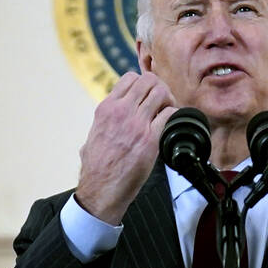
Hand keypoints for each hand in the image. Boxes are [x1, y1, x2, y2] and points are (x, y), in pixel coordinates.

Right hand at [76, 71, 175, 223]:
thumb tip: (104, 124)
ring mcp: (136, 124)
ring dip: (169, 100)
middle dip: (160, 88)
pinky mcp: (149, 139)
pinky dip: (175, 116)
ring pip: (161, 92)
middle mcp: (121, 111)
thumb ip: (102, 124)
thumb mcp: (92, 136)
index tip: (148, 97)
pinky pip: (170, 114)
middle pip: (148, 81)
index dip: (144, 84)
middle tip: (163, 103)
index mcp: (106, 108)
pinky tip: (172, 126)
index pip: (130, 78)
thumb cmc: (96, 168)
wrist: (100, 188)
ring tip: (168, 112)